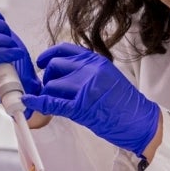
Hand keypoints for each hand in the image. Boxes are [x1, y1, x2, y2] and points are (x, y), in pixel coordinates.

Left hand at [23, 43, 159, 156]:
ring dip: (47, 94)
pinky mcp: (81, 107)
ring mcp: (85, 88)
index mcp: (96, 61)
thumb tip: (61, 72)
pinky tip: (30, 103)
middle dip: (47, 79)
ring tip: (52, 102)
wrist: (139, 121)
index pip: (64, 50)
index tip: (41, 62)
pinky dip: (38, 103)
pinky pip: (52, 102)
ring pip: (51, 85)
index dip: (48, 55)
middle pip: (54, 67)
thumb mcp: (107, 76)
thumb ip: (86, 71)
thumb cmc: (124, 103)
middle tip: (49, 90)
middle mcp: (90, 70)